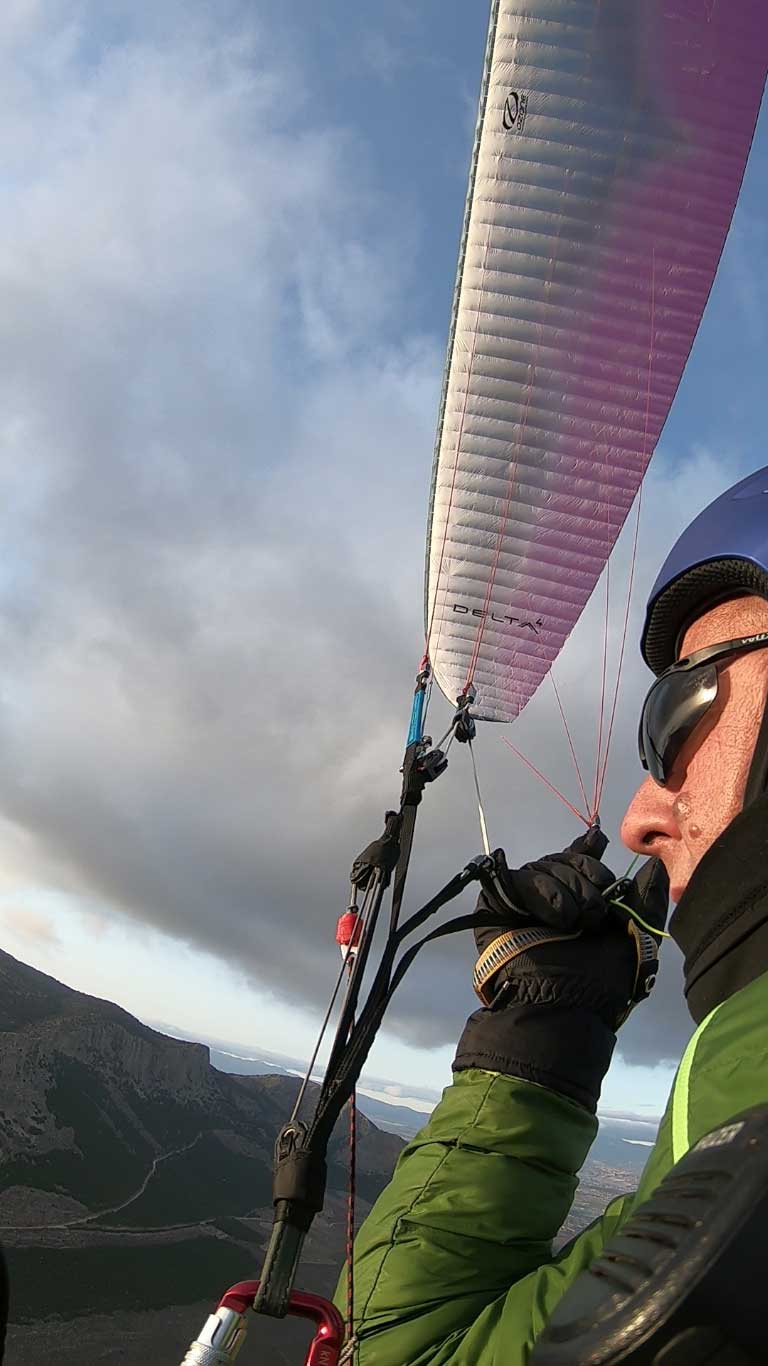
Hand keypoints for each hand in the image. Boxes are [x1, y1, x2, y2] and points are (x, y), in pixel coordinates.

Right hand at [472, 827, 668, 1027]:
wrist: (564, 1004)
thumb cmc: (601, 979)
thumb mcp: (637, 937)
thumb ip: (648, 899)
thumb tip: (655, 866)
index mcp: (581, 900)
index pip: (580, 859)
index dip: (588, 848)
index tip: (598, 839)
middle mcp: (550, 897)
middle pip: (563, 858)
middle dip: (586, 876)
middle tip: (596, 910)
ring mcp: (521, 901)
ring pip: (542, 865)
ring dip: (566, 890)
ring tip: (574, 922)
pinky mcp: (496, 905)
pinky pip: (517, 878)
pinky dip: (541, 892)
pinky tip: (558, 916)